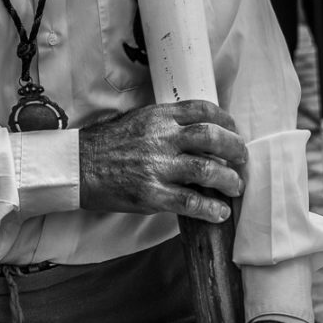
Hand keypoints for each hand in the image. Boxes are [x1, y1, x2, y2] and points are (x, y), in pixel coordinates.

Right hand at [79, 99, 245, 222]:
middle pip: (211, 137)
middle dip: (234, 148)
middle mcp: (161, 137)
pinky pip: (189, 202)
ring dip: (228, 179)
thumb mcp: (138, 119)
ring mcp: (157, 166)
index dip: (225, 119)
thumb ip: (166, 122)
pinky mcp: (151, 194)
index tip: (234, 130)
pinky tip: (220, 212)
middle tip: (242, 158)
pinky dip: (210, 208)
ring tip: (236, 186)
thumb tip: (197, 129)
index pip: (201, 109)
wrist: (80, 165)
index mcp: (159, 116)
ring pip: (206, 170)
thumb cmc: (108, 142)